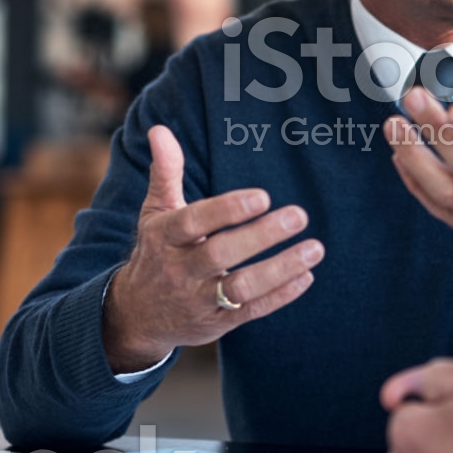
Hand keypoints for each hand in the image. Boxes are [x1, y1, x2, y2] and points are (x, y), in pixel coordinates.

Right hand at [103, 125, 324, 373]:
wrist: (137, 315)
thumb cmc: (156, 252)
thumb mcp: (155, 213)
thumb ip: (165, 172)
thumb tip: (159, 130)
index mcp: (165, 237)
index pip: (194, 221)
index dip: (227, 209)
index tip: (262, 196)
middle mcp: (180, 269)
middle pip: (221, 254)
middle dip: (261, 236)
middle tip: (299, 214)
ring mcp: (199, 299)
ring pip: (240, 288)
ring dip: (280, 269)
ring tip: (315, 248)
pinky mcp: (218, 322)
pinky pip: (252, 311)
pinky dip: (280, 296)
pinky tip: (306, 276)